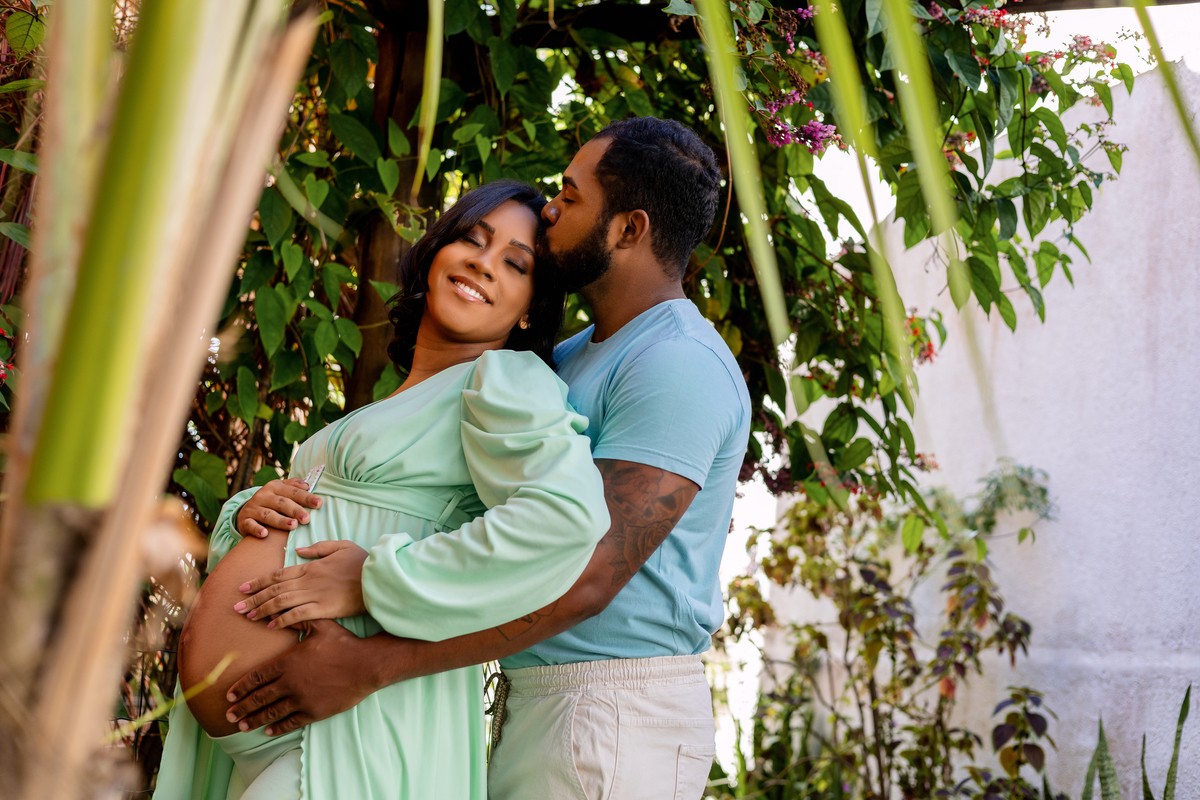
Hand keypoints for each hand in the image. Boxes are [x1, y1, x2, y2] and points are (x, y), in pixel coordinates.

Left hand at [224, 619, 383, 735]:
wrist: (365, 665)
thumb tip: (276, 615)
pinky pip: (290, 722)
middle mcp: (290, 683)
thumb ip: (296, 621)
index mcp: (287, 662)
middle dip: (242, 707)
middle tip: (228, 715)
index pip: (256, 677)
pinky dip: (277, 727)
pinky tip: (268, 730)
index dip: (241, 687)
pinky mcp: (314, 712)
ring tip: (241, 725)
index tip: (229, 695)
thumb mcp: (319, 626)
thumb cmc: (343, 643)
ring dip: (254, 720)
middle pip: (259, 698)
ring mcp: (301, 699)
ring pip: (271, 712)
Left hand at [234, 540, 368, 627]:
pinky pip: (298, 615)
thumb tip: (298, 551)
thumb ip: (318, 548)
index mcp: (311, 566)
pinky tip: (271, 626)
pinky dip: (283, 620)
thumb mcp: (342, 546)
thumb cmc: (363, 562)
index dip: (259, 581)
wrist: (379, 578)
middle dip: (254, 598)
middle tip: (236, 607)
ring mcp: (315, 595)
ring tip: (248, 617)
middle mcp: (308, 580)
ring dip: (262, 609)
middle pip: (274, 589)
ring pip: (281, 602)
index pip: (278, 574)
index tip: (243, 588)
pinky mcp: (324, 609)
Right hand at [236, 478, 321, 538]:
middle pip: (282, 503)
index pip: (293, 491)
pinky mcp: (244, 521)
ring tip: (293, 526)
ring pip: (268, 515)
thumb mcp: (281, 491)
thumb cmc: (271, 502)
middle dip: (295, 510)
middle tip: (307, 519)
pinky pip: (250, 525)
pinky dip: (257, 529)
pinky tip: (265, 534)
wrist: (246, 512)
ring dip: (280, 520)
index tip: (319, 503)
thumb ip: (293, 486)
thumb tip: (307, 484)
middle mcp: (263, 495)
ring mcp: (252, 508)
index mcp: (274, 486)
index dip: (306, 497)